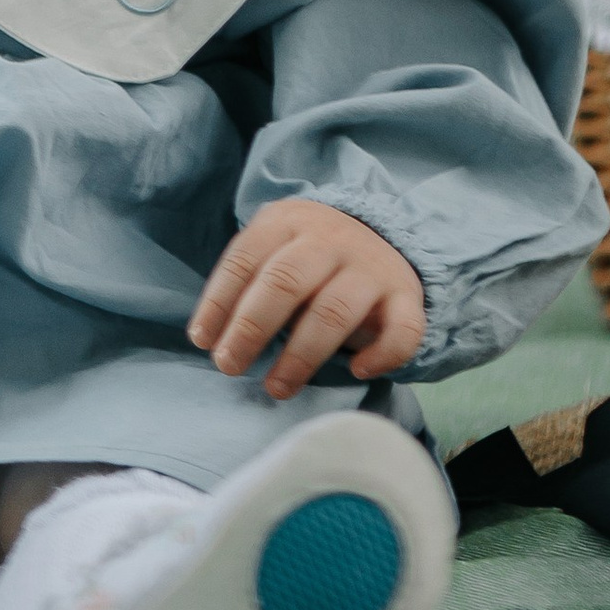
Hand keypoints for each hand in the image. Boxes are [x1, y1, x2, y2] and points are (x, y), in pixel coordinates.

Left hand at [189, 199, 425, 394]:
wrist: (380, 234)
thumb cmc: (310, 256)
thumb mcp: (276, 248)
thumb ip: (249, 280)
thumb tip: (209, 336)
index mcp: (288, 221)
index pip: (245, 258)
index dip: (219, 302)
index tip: (203, 341)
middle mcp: (331, 239)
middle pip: (286, 281)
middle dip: (252, 328)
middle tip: (229, 366)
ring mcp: (371, 266)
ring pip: (334, 312)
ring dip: (300, 355)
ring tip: (275, 388)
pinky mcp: (406, 295)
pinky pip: (401, 329)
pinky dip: (381, 355)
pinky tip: (356, 371)